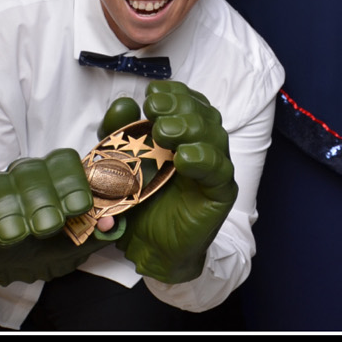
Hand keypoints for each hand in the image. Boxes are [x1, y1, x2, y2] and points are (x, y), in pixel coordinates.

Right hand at [0, 149, 111, 285]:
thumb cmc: (44, 244)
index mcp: (52, 177)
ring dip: (8, 210)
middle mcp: (21, 176)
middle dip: (42, 199)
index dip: (73, 181)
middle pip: (31, 173)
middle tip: (48, 227)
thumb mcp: (74, 243)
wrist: (4, 261)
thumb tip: (111, 224)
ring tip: (15, 235)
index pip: (63, 162)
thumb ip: (95, 232)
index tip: (79, 207)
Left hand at [112, 81, 237, 284]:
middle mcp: (204, 148)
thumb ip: (121, 135)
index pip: (189, 104)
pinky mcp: (220, 194)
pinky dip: (204, 161)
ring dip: (191, 128)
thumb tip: (123, 104)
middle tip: (155, 108)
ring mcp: (215, 170)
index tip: (153, 93)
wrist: (150, 248)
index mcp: (185, 137)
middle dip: (181, 106)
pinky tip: (184, 158)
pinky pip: (219, 172)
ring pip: (215, 138)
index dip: (176, 93)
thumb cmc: (140, 204)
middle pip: (204, 116)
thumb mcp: (121, 165)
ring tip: (165, 131)